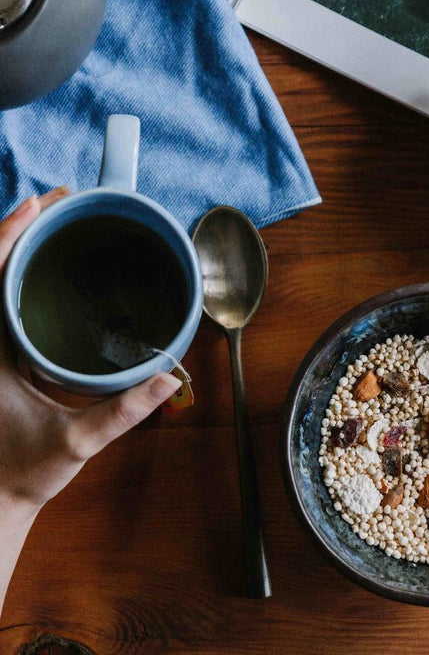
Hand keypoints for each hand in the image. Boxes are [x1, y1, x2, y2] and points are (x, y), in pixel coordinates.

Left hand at [0, 191, 180, 512]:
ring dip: (19, 245)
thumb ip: (121, 412)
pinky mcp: (0, 353)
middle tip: (60, 200)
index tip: (38, 204)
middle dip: (20, 226)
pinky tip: (46, 264)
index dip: (9, 234)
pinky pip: (3, 298)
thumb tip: (167, 379)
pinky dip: (20, 270)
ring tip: (55, 218)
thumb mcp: (74, 443)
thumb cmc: (23, 472)